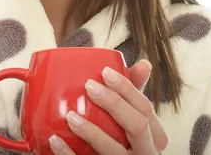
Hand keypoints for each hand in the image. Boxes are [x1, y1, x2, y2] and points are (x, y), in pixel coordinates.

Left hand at [49, 60, 167, 154]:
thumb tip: (144, 64)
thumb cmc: (124, 142)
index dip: (127, 89)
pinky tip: (55, 140)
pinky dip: (69, 154)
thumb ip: (134, 95)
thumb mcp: (133, 120)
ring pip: (115, 151)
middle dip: (114, 104)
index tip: (105, 72)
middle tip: (89, 86)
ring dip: (92, 132)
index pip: (146, 108)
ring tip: (70, 116)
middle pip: (138, 126)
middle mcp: (145, 153)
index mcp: (154, 136)